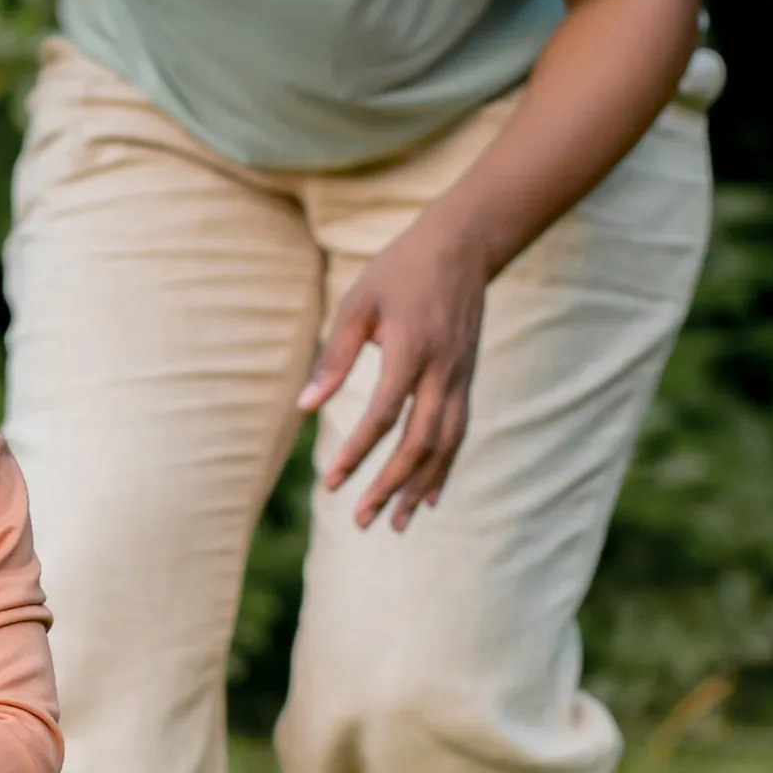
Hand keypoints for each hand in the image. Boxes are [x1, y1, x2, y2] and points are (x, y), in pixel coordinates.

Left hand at [297, 210, 489, 530]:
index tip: (331, 481)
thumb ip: (333, 356)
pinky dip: (443, 469)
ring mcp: (460, 379)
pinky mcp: (466, 381)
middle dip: (389, 484)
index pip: (385, 413)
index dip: (358, 451)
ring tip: (393, 525)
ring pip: (444, 445)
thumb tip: (306, 407)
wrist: (462, 248)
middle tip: (360, 519)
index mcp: (412, 349)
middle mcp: (443, 371)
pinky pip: (457, 433)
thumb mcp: (356, 303)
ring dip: (418, 487)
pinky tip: (428, 498)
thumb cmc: (398, 271)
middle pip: (419, 441)